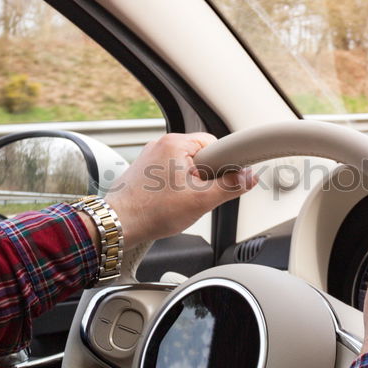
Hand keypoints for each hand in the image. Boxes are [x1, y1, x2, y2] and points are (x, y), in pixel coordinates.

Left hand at [103, 132, 255, 247]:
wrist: (119, 224)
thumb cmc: (152, 211)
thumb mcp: (201, 201)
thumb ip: (230, 186)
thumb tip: (249, 177)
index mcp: (175, 143)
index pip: (215, 145)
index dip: (222, 166)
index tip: (220, 182)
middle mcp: (161, 144)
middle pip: (201, 156)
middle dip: (205, 177)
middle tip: (196, 195)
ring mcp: (151, 156)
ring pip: (186, 166)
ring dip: (190, 183)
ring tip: (180, 201)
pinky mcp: (145, 169)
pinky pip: (171, 172)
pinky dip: (176, 186)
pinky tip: (170, 202)